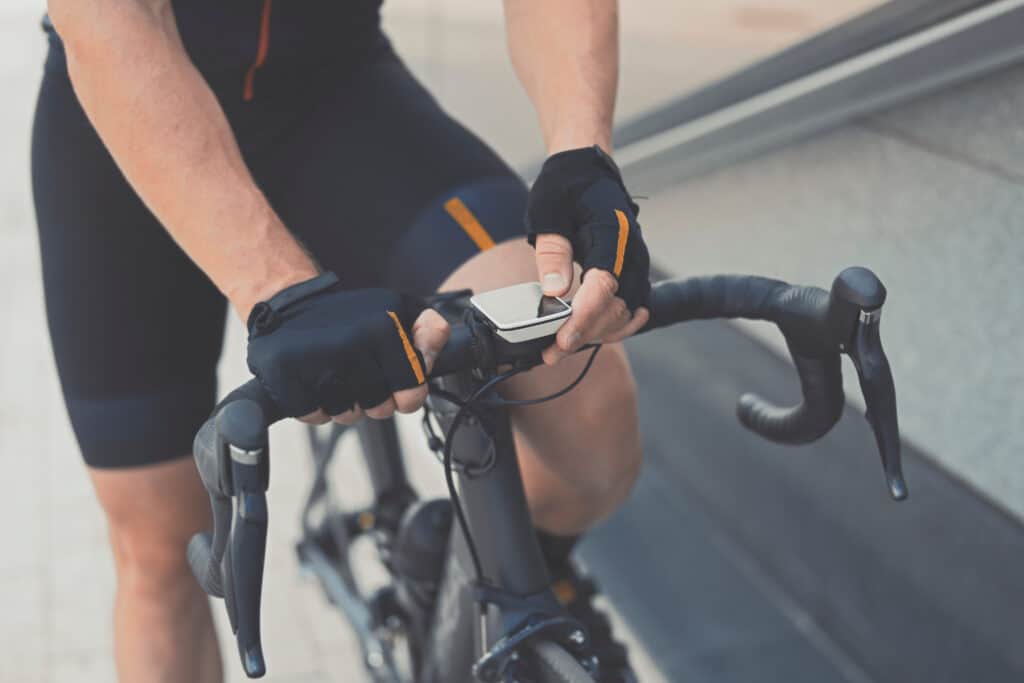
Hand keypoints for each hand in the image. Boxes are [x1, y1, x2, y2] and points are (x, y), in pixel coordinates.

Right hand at [245, 273, 449, 423]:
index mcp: (384, 328)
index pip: (412, 393)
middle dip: (373, 400)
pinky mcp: (285, 375)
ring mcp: (317, 360)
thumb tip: (431, 360)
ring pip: (347, 415)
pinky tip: (312, 380)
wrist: (289, 303)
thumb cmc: (349, 316)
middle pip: (380, 409)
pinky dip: (315, 406)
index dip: (406, 396)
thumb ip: (430, 333)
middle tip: (358, 375)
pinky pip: (315, 416)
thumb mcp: (398, 310)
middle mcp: (351, 343)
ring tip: (334, 375)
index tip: (396, 385)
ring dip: (344, 404)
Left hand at [527, 146, 650, 363]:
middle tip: (552, 352)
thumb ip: (553, 253)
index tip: (560, 341)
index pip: (602, 288)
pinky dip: (615, 325)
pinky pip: (631, 306)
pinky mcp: (632, 270)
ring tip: (565, 346)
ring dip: (597, 333)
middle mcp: (631, 252)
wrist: (586, 170)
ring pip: (626, 312)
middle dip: (584, 334)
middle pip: (616, 308)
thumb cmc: (565, 187)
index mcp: (611, 234)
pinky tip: (598, 336)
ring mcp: (636, 263)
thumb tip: (555, 290)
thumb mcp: (547, 213)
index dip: (582, 320)